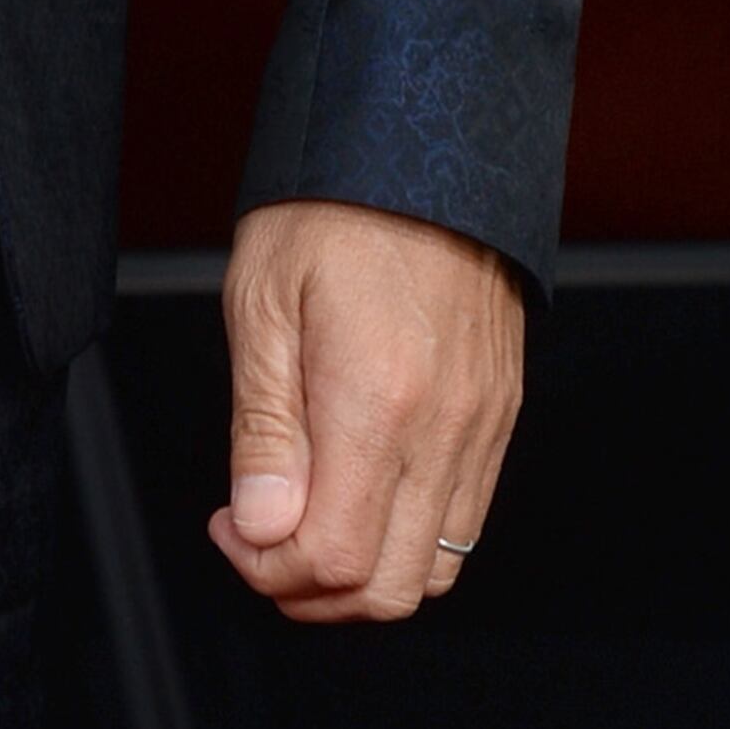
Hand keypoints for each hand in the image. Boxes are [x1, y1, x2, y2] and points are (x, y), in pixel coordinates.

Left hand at [208, 196, 521, 622]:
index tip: (230, 528)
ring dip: (363, 573)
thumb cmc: (333, 204)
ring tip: (306, 520)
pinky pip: (464, 522)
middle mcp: (444, 427)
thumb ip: (262, 428)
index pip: (332, 558)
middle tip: (259, 538)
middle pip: (387, 590)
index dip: (267, 569)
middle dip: (309, 591)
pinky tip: (360, 491)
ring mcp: (482, 425)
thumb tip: (261, 527)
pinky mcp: (499, 413)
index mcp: (377, 401)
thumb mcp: (262, 299)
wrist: (424, 136)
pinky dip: (409, 538)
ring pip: (435, 572)